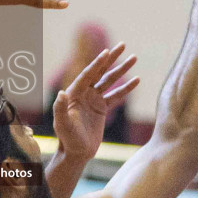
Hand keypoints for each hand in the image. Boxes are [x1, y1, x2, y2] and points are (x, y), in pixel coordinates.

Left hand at [53, 43, 139, 159]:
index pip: (88, 74)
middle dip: (112, 58)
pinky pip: (116, 95)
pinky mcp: (102, 108)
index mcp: (74, 93)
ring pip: (110, 81)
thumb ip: (60, 108)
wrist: (76, 152)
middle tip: (123, 45)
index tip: (107, 51)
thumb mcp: (62, 124)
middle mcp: (84, 93)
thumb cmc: (67, 138)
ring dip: (122, 70)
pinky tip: (137, 80)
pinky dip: (126, 88)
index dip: (97, 63)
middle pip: (100, 72)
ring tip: (134, 58)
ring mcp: (94, 99)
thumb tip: (61, 92)